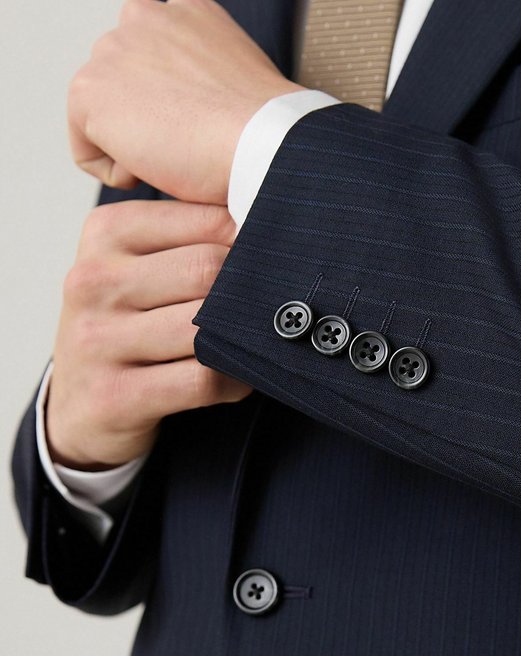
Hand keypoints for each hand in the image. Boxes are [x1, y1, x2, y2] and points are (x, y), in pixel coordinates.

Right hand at [46, 198, 251, 469]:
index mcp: (105, 232)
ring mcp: (97, 339)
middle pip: (208, 271)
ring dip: (241, 341)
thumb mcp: (139, 267)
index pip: (208, 220)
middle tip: (272, 307)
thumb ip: (193, 237)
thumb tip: (270, 216)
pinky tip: (235, 378)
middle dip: (247, 293)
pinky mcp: (115, 396)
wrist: (80, 405)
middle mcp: (93, 280)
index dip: (251, 243)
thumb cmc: (124, 326)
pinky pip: (202, 380)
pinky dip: (233, 381)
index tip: (271, 263)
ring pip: (205, 328)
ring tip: (250, 345)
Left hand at [68, 0, 302, 204]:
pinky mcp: (89, 91)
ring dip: (137, 147)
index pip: (156, 64)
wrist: (262, 143)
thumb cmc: (264, 131)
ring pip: (108, 119)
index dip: (176, 110)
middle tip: (192, 146)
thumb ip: (205, 76)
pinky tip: (156, 169)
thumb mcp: (241, 80)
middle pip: (126, 89)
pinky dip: (119, 174)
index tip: (202, 131)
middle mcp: (144, 17)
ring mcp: (112, 50)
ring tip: (178, 156)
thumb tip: (196, 109)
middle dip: (150, 124)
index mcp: (186, 11)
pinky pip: (88, 151)